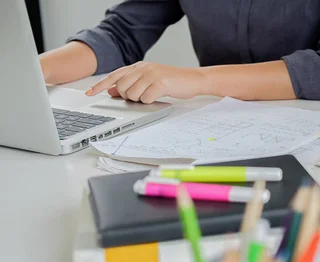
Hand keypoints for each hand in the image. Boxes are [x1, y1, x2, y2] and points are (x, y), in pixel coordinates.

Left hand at [85, 62, 203, 102]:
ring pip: (132, 94)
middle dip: (128, 96)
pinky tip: (158, 96)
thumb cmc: (173, 83)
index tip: (89, 93)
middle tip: (142, 96)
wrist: (194, 80)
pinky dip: (150, 101)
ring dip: (140, 100)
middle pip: (122, 87)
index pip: (114, 75)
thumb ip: (131, 85)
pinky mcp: (160, 83)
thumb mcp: (149, 81)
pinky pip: (146, 98)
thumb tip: (111, 90)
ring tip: (152, 95)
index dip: (100, 85)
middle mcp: (143, 68)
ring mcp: (152, 75)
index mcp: (139, 66)